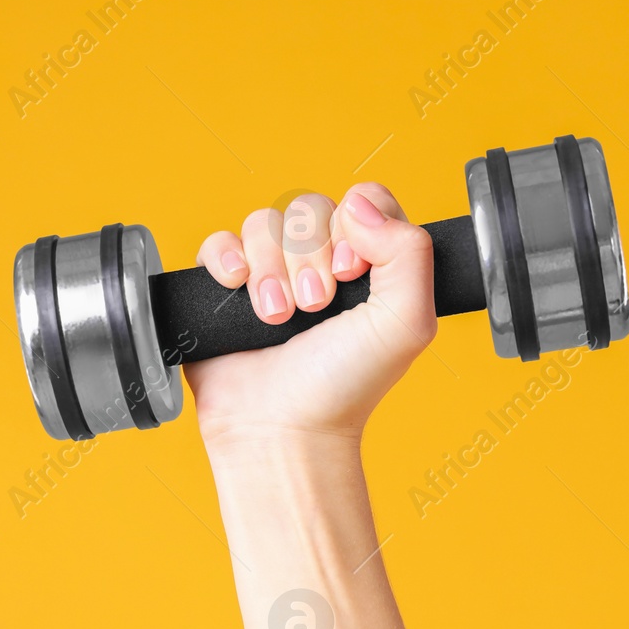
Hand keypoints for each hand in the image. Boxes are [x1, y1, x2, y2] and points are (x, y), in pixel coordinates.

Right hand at [184, 184, 436, 447]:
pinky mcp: (223, 289)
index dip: (356, 225)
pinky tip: (237, 289)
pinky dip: (227, 259)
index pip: (363, 200)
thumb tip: (359, 204)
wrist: (282, 429)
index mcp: (368, 265)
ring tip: (277, 317)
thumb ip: (410, 252)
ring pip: (263, 223)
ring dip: (270, 270)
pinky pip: (219, 241)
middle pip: (309, 208)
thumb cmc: (345, 388)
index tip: (353, 272)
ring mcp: (270, 274)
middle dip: (310, 257)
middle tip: (314, 307)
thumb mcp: (407, 323)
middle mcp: (319, 264)